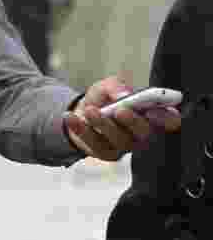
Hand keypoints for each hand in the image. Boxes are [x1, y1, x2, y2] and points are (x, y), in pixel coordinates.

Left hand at [63, 76, 181, 160]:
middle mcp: (142, 134)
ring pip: (118, 139)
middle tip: (120, 110)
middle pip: (143, 132)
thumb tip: (123, 94)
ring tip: (90, 110)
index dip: (167, 118)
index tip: (155, 112)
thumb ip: (116, 86)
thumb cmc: (103, 99)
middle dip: (132, 121)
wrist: (81, 112)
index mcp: (150, 116)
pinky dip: (81, 129)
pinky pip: (94, 144)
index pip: (169, 121)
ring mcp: (124, 146)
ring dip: (103, 124)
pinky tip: (70, 117)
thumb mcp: (108, 86)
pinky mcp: (105, 153)